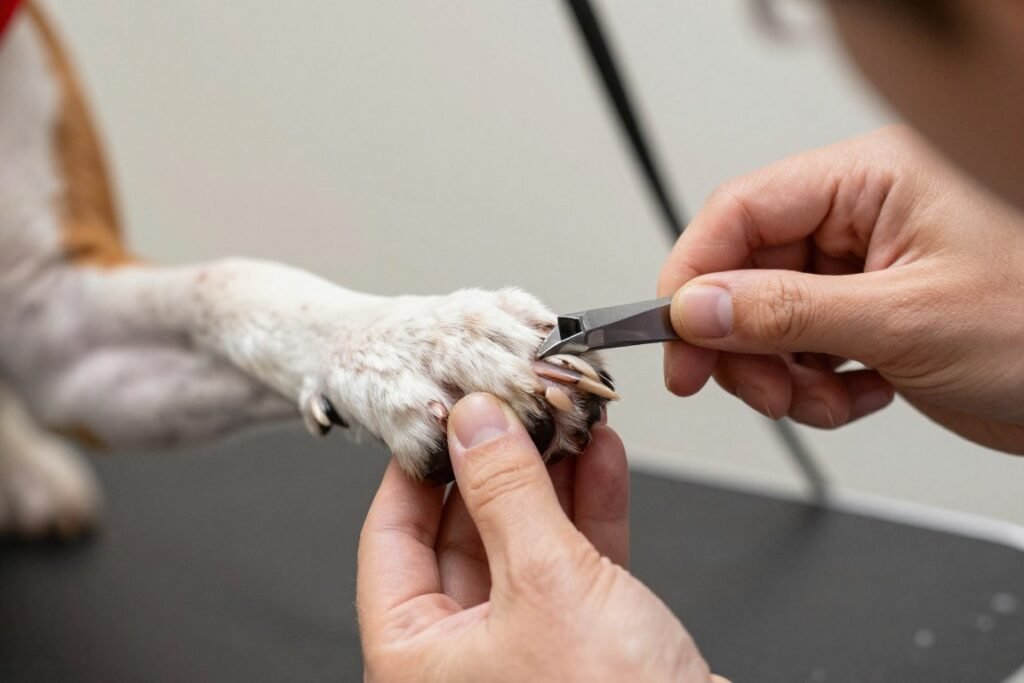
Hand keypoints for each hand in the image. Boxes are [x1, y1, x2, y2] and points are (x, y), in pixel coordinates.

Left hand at [358, 393, 725, 682]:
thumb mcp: (546, 585)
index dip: (416, 468)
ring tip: (563, 419)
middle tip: (514, 407)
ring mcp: (525, 651)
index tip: (439, 415)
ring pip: (525, 542)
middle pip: (464, 534)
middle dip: (497, 464)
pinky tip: (600, 460)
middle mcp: (463, 660)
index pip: (391, 540)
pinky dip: (589, 509)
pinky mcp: (584, 645)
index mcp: (416, 662)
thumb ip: (505, 492)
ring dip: (550, 477)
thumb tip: (475, 424)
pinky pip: (575, 563)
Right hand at [658, 125, 1023, 453]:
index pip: (742, 211)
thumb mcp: (905, 319)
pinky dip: (817, 387)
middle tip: (756, 388)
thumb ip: (786, 311)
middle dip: (744, 343)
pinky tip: (860, 394)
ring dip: (782, 374)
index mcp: (872, 181)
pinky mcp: (874, 316)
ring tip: (822, 399)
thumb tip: (697, 307)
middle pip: (747, 272)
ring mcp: (867, 271)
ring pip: (771, 321)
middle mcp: (863, 218)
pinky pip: (806, 350)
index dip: (695, 274)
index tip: (674, 334)